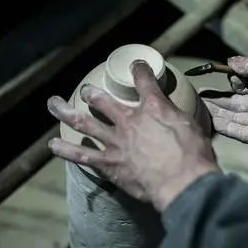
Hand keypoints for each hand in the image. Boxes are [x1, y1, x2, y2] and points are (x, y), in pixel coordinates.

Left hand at [47, 61, 218, 210]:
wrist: (182, 182)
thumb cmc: (194, 155)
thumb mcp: (193, 127)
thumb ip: (179, 116)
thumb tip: (177, 114)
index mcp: (153, 107)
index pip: (144, 80)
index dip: (139, 70)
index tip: (136, 66)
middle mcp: (129, 120)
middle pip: (103, 100)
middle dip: (92, 94)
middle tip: (86, 91)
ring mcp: (115, 141)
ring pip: (84, 122)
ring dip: (67, 112)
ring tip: (54, 104)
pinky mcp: (109, 163)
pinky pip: (82, 156)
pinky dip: (66, 150)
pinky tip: (53, 145)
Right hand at [204, 55, 247, 152]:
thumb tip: (229, 61)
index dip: (236, 81)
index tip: (224, 76)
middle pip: (239, 103)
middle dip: (220, 99)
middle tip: (199, 94)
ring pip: (237, 117)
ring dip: (219, 112)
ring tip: (198, 106)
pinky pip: (242, 132)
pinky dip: (226, 127)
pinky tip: (211, 121)